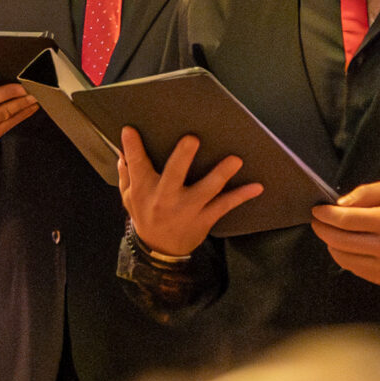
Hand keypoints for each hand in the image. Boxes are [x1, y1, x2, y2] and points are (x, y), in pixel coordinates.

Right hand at [117, 128, 262, 259]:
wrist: (160, 250)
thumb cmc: (145, 216)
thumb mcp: (129, 197)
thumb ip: (127, 174)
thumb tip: (123, 151)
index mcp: (145, 189)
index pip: (137, 165)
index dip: (133, 147)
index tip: (131, 130)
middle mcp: (165, 198)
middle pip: (174, 175)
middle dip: (183, 157)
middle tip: (192, 139)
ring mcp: (187, 209)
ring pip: (206, 190)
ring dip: (221, 174)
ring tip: (235, 160)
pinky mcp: (204, 218)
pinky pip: (224, 206)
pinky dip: (241, 196)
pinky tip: (256, 187)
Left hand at [310, 180, 379, 287]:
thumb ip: (366, 193)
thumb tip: (340, 205)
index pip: (346, 220)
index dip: (326, 215)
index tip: (317, 211)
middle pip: (339, 241)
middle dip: (322, 229)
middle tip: (319, 221)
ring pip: (343, 258)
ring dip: (332, 244)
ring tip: (334, 233)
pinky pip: (355, 269)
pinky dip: (346, 257)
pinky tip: (349, 246)